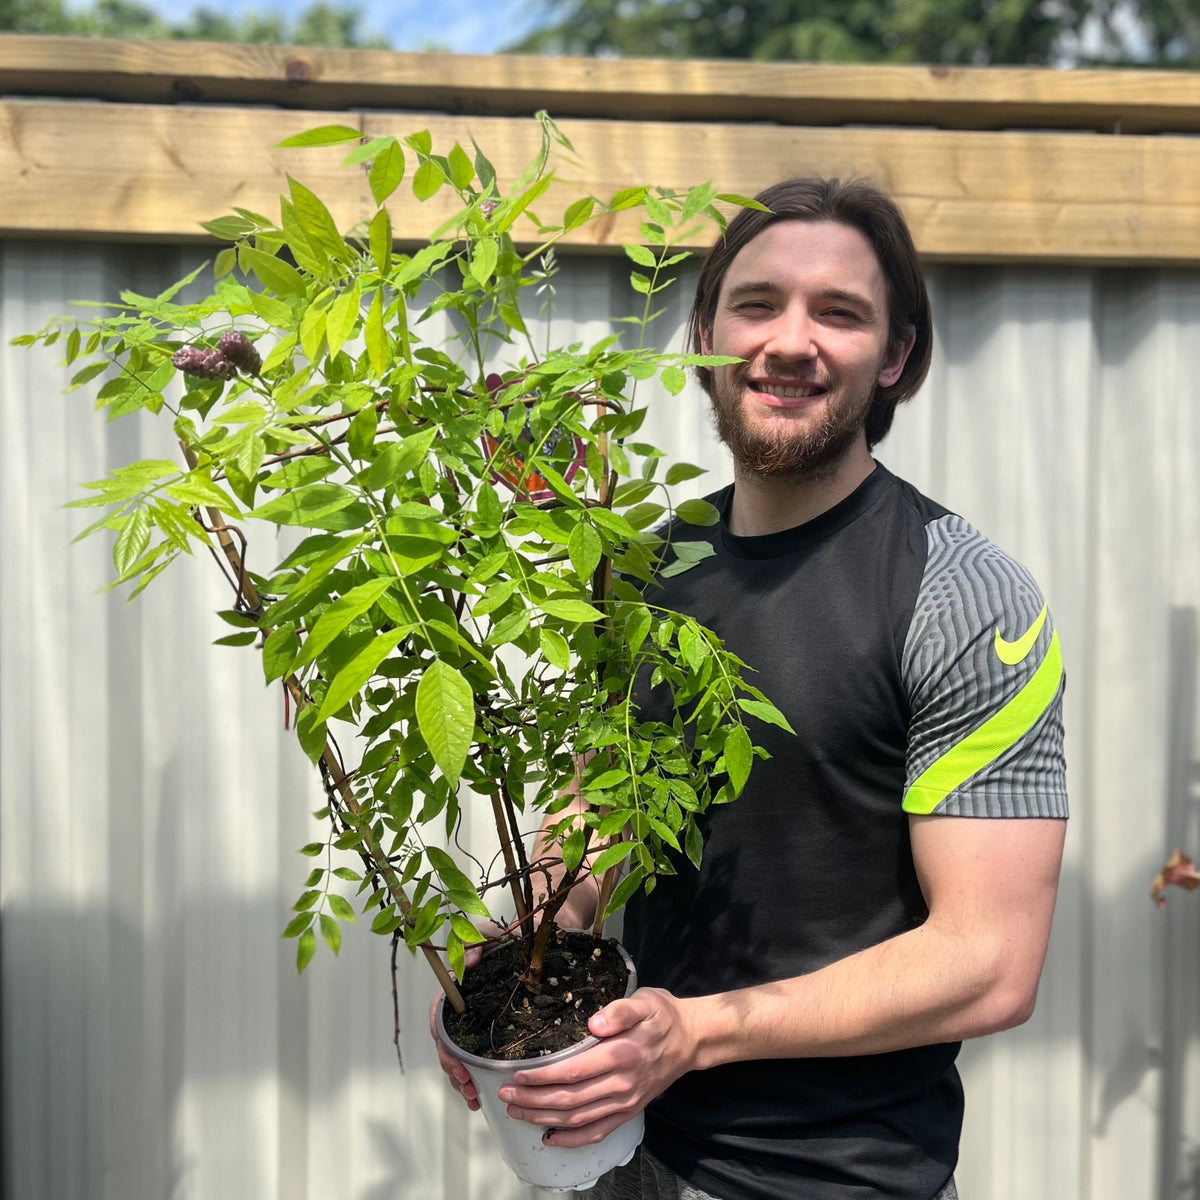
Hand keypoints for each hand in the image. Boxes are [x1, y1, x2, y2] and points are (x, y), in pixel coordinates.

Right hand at [430, 922, 505, 1111]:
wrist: (538, 944)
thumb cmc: (513, 939)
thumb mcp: (494, 935)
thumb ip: (477, 942)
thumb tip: (469, 960)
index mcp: (459, 989)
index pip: (440, 1018)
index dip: (442, 1042)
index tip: (456, 1061)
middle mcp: (465, 1009)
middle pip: (447, 1044)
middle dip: (452, 1068)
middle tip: (466, 1084)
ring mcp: (477, 1023)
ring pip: (459, 1057)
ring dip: (461, 1080)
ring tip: (473, 1096)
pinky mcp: (492, 1034)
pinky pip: (478, 1060)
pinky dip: (476, 1080)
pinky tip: (480, 1096)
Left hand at [496, 987, 697, 1147]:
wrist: (692, 1039)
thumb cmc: (663, 1015)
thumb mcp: (645, 1000)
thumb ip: (620, 1011)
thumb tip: (594, 1023)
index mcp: (622, 1054)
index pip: (573, 1072)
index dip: (542, 1078)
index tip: (517, 1075)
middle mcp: (622, 1084)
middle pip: (570, 1100)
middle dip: (533, 1101)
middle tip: (504, 1096)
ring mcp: (626, 1102)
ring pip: (578, 1119)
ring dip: (544, 1119)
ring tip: (516, 1113)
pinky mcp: (629, 1112)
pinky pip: (598, 1132)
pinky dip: (572, 1139)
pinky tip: (550, 1137)